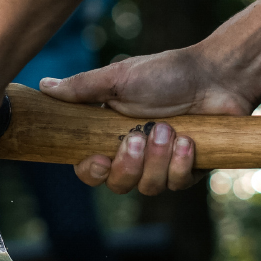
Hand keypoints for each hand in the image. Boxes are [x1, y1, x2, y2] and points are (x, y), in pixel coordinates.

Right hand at [40, 48, 251, 194]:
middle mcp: (135, 154)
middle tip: (140, 136)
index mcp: (111, 135)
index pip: (90, 169)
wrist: (217, 75)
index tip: (99, 159)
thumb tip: (43, 86)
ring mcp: (162, 164)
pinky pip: (178, 183)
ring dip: (158, 159)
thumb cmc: (167, 73)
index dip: (91, 171)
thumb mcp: (120, 78)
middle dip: (129, 164)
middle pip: (118, 184)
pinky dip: (182, 163)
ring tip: (170, 129)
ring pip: (149, 187)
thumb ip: (82, 88)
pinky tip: (190, 140)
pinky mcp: (189, 170)